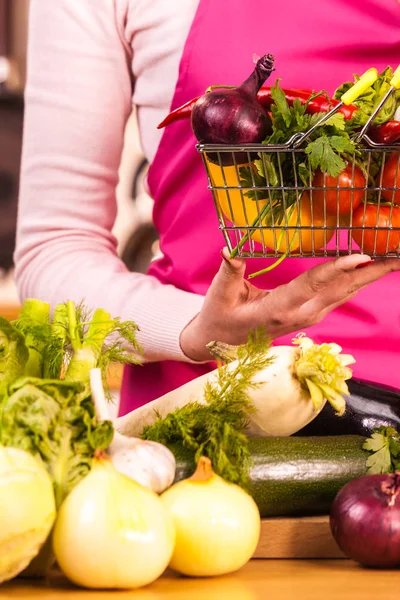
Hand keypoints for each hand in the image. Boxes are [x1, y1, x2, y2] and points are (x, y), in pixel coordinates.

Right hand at [180, 249, 399, 361]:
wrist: (221, 342)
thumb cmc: (219, 316)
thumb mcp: (219, 294)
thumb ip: (229, 271)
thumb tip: (231, 248)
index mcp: (278, 308)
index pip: (312, 285)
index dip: (337, 269)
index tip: (361, 255)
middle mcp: (300, 315)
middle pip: (341, 290)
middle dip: (370, 272)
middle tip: (395, 252)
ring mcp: (308, 317)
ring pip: (345, 294)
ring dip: (370, 276)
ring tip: (391, 257)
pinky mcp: (311, 315)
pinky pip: (339, 297)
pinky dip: (357, 281)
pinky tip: (369, 270)